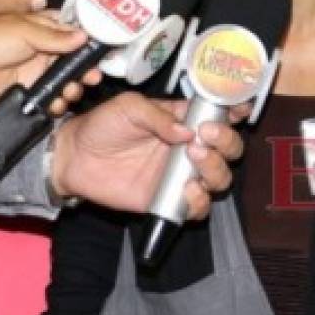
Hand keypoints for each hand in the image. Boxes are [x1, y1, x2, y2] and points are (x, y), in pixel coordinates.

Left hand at [0, 13, 91, 106]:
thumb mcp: (24, 30)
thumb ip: (55, 36)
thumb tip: (84, 37)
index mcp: (40, 27)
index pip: (70, 31)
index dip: (87, 40)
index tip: (102, 49)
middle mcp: (42, 49)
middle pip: (73, 59)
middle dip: (85, 68)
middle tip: (93, 76)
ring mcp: (37, 71)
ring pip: (66, 79)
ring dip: (74, 85)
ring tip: (73, 90)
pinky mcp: (31, 91)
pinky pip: (52, 97)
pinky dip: (59, 101)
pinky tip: (60, 102)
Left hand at [50, 94, 242, 213]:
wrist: (74, 157)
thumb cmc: (102, 126)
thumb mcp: (129, 107)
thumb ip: (159, 116)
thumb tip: (187, 130)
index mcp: (183, 120)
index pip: (219, 116)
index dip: (235, 112)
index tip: (239, 110)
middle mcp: (188, 147)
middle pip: (228, 148)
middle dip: (226, 142)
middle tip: (204, 136)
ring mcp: (180, 175)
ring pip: (220, 178)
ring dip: (215, 169)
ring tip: (193, 159)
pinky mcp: (167, 200)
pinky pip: (198, 207)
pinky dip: (199, 200)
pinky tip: (186, 190)